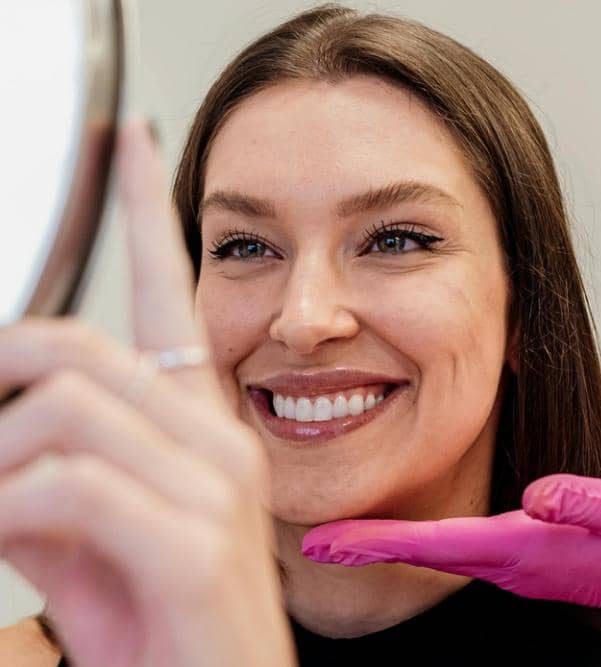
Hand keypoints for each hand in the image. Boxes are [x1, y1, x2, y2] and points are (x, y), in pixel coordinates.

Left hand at [0, 121, 294, 666]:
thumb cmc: (161, 630)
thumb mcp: (81, 543)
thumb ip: (41, 477)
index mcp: (197, 429)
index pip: (170, 298)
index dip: (148, 213)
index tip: (129, 143)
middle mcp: (215, 443)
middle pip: (78, 345)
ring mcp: (214, 490)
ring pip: (63, 409)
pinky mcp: (197, 546)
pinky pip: (70, 485)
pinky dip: (5, 510)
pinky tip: (4, 538)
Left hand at [302, 473, 600, 653]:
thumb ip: (588, 503)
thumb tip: (539, 494)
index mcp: (527, 547)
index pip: (436, 543)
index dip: (376, 541)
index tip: (322, 542)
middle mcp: (515, 556)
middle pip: (423, 550)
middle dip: (366, 545)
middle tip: (309, 540)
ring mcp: (523, 558)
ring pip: (440, 549)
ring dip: (390, 542)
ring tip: (344, 535)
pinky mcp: (536, 551)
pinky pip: (465, 547)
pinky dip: (425, 540)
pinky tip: (410, 533)